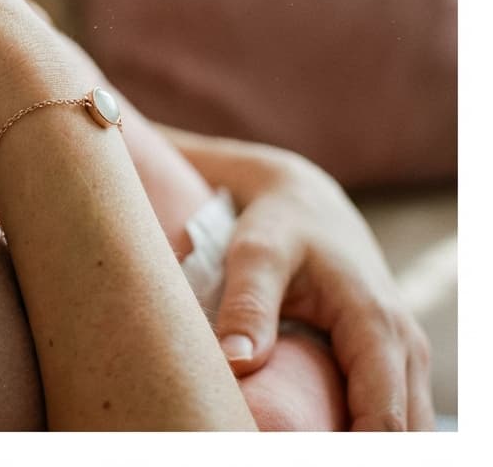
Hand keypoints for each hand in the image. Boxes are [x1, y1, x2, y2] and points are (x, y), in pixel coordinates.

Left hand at [211, 151, 434, 430]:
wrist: (303, 200)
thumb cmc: (279, 224)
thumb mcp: (255, 252)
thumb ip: (248, 304)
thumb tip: (235, 364)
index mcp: (377, 325)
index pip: (384, 421)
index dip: (347, 449)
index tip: (296, 450)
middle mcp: (405, 348)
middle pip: (403, 436)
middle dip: (354, 449)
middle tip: (292, 443)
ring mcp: (404, 358)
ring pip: (404, 432)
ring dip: (358, 441)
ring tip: (297, 438)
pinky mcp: (391, 363)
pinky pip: (392, 418)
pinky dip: (363, 433)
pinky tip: (318, 433)